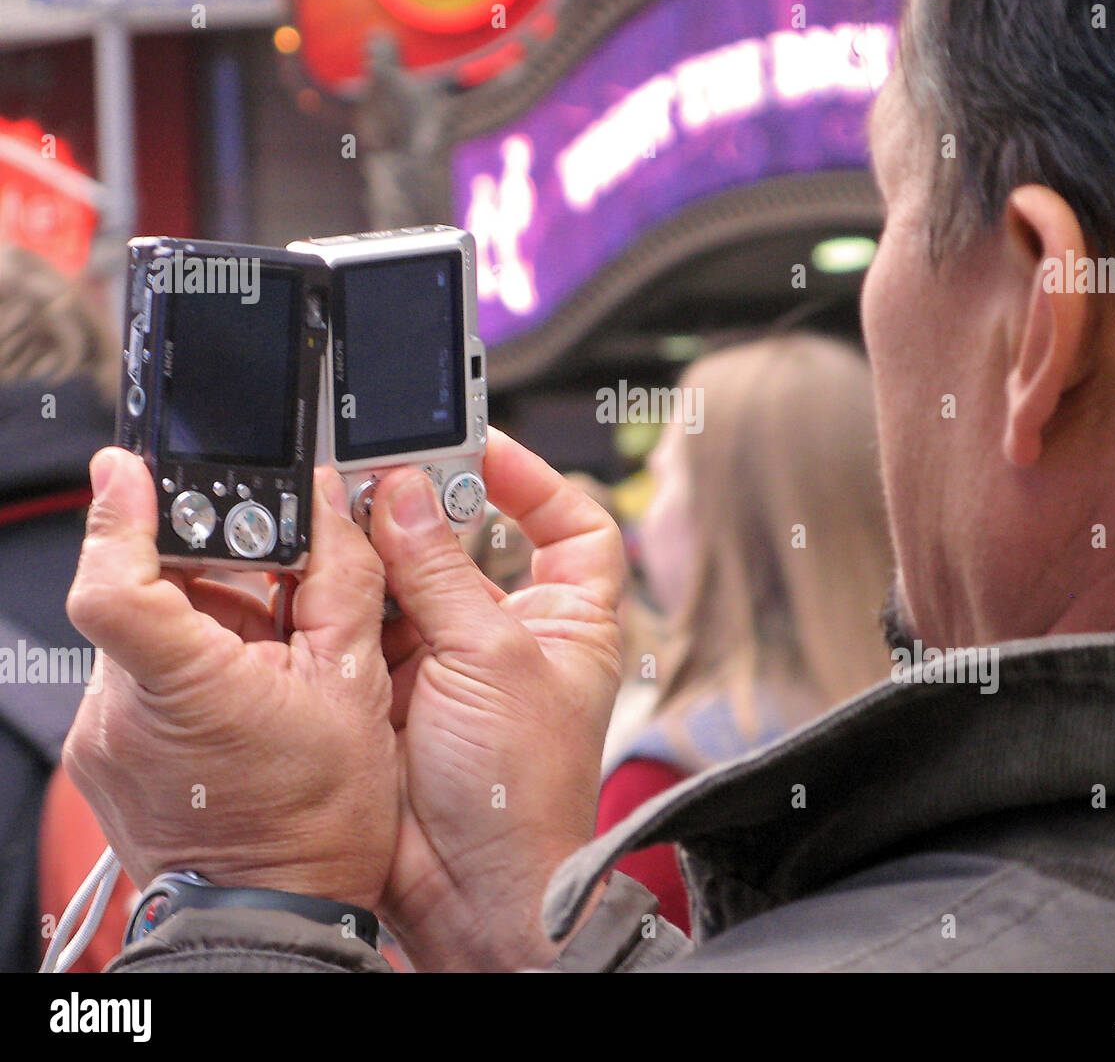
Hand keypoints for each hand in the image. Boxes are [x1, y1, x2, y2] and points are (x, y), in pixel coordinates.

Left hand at [63, 448, 398, 910]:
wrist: (274, 917)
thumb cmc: (316, 825)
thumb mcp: (354, 688)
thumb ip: (341, 581)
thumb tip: (330, 507)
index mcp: (183, 688)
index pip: (112, 584)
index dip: (118, 515)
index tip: (129, 469)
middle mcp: (119, 713)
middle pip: (143, 592)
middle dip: (210, 574)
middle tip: (275, 593)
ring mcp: (103, 738)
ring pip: (144, 634)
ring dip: (206, 621)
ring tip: (273, 658)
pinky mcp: (102, 757)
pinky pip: (138, 677)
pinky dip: (189, 663)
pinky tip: (247, 692)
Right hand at [370, 430, 624, 970]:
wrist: (468, 891)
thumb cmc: (521, 789)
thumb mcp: (494, 658)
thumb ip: (443, 572)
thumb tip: (405, 494)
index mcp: (568, 620)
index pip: (572, 526)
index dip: (536, 480)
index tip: (484, 445)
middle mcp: (508, 632)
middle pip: (472, 541)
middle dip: (429, 507)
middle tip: (383, 471)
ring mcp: (447, 656)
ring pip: (409, 575)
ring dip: (378, 545)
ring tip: (344, 507)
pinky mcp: (392, 681)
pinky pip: (364, 617)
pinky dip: (343, 590)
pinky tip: (319, 561)